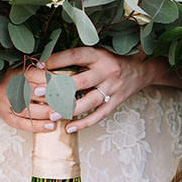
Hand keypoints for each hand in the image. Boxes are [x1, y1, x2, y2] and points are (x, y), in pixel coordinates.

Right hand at [0, 65, 59, 132]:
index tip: (65, 85)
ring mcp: (5, 104)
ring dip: (46, 113)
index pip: (32, 75)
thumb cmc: (17, 82)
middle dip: (50, 98)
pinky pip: (22, 124)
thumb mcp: (27, 72)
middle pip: (30, 93)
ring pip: (27, 110)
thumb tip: (61, 75)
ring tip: (60, 115)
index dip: (49, 80)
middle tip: (67, 102)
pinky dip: (37, 126)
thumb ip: (41, 72)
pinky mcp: (6, 117)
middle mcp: (8, 88)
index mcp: (15, 73)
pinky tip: (51, 126)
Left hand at [24, 47, 163, 133]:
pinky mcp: (116, 103)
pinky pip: (98, 116)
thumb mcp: (97, 53)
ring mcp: (113, 89)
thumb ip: (77, 60)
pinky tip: (68, 128)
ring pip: (89, 102)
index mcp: (99, 55)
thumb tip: (46, 64)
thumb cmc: (111, 61)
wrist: (141, 70)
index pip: (75, 56)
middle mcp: (107, 71)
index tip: (40, 65)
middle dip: (58, 88)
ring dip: (69, 110)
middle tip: (40, 94)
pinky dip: (83, 123)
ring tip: (51, 115)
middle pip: (80, 82)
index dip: (57, 60)